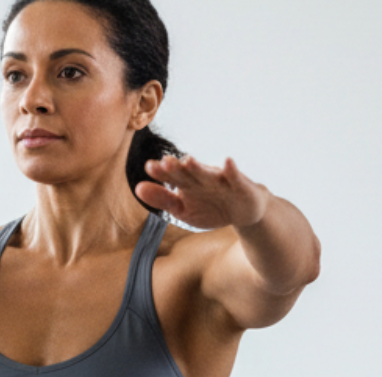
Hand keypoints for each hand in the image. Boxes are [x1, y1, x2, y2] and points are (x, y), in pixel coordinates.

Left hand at [135, 156, 268, 230]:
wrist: (244, 211)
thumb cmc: (211, 207)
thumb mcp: (184, 209)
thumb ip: (162, 199)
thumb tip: (137, 188)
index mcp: (187, 183)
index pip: (172, 176)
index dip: (162, 172)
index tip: (150, 167)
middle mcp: (202, 177)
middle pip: (188, 173)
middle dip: (178, 168)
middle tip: (165, 162)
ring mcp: (221, 180)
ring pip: (208, 173)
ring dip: (199, 168)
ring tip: (188, 161)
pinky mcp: (239, 185)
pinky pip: (235, 177)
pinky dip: (232, 170)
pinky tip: (227, 161)